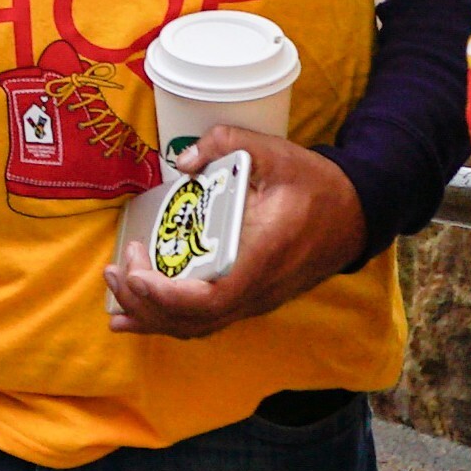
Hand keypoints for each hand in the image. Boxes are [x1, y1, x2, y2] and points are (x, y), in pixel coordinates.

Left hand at [104, 126, 368, 339]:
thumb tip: (183, 161)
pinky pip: (205, 320)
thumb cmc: (315, 185)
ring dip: (150, 314)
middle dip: (144, 302)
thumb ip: (226, 144)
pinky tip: (136, 312)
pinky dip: (167, 318)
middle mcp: (257, 290)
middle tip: (116, 269)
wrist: (355, 214)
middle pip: (193, 320)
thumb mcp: (275, 153)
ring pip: (196, 327)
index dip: (167, 296)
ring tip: (115, 289)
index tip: (137, 273)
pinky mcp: (250, 299)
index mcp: (262, 258)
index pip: (211, 299)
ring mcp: (255, 300)